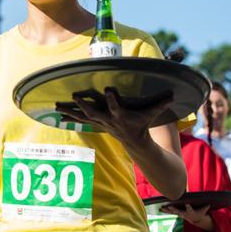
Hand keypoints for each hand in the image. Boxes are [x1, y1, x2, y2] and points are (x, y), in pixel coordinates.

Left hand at [57, 88, 173, 148]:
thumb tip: (173, 94)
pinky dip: (70, 117)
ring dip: (70, 112)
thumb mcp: (152, 114)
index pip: (116, 106)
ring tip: (57, 107)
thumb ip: (161, 104)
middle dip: (84, 105)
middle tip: (74, 96)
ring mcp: (100, 123)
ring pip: (82, 117)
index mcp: (121, 116)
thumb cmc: (142, 124)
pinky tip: (58, 114)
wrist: (134, 142)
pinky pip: (80, 120)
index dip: (112, 99)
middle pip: (94, 112)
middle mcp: (108, 120)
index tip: (108, 89)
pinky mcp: (95, 123)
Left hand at [162, 204, 213, 231]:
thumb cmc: (200, 213)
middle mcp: (184, 214)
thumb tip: (209, 202)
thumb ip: (205, 206)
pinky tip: (159, 209)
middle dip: (173, 208)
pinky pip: (170, 212)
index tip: (187, 204)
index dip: (188, 206)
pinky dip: (165, 211)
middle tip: (169, 206)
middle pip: (178, 211)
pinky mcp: (177, 214)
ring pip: (172, 212)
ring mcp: (180, 214)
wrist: (196, 220)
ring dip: (166, 210)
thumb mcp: (203, 210)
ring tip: (161, 208)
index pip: (190, 209)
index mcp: (191, 212)